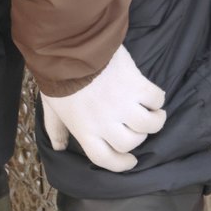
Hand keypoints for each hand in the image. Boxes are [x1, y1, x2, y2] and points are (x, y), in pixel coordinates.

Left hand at [40, 46, 166, 172]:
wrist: (72, 46)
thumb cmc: (59, 77)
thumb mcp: (52, 108)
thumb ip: (57, 129)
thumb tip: (59, 147)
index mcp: (84, 131)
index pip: (105, 159)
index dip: (120, 164)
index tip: (131, 161)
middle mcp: (105, 123)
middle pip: (131, 143)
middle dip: (137, 138)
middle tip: (136, 127)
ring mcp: (122, 104)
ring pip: (149, 125)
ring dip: (154, 120)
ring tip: (152, 112)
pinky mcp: (136, 85)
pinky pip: (156, 99)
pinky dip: (157, 99)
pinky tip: (151, 95)